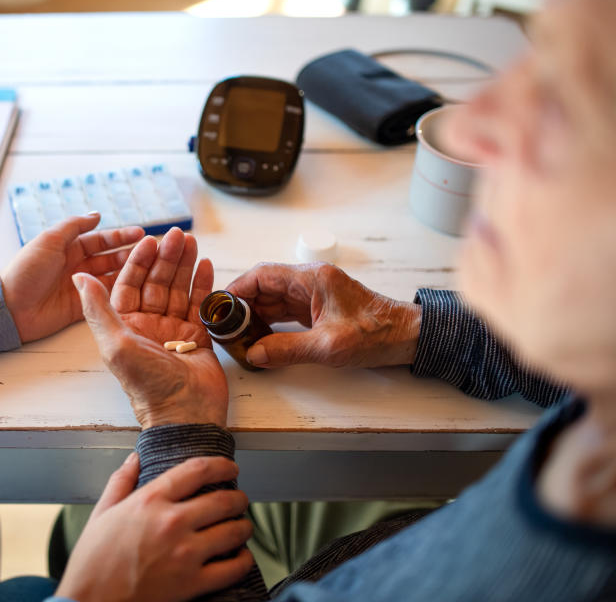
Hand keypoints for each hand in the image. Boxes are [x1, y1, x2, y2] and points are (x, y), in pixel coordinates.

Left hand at [1, 213, 143, 343]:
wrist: (10, 307)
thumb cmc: (26, 270)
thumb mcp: (49, 240)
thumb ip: (74, 226)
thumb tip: (97, 214)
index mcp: (67, 247)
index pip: (99, 239)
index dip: (120, 236)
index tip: (141, 234)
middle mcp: (76, 265)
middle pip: (109, 258)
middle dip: (130, 254)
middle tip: (152, 252)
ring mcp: (80, 286)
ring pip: (110, 276)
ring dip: (129, 271)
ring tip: (151, 268)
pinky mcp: (81, 306)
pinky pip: (104, 297)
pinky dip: (119, 292)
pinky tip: (136, 288)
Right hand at [56, 453, 253, 601]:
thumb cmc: (93, 560)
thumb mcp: (102, 512)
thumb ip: (121, 481)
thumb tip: (134, 458)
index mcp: (150, 500)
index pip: (197, 471)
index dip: (221, 465)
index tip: (230, 467)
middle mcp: (172, 522)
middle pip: (224, 500)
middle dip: (239, 498)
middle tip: (240, 500)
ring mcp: (185, 554)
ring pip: (234, 531)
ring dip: (244, 526)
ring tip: (242, 526)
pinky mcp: (192, 583)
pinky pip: (233, 568)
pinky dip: (243, 560)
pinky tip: (241, 556)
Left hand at [73, 228, 225, 427]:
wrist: (185, 412)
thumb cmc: (148, 384)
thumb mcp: (115, 344)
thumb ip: (97, 309)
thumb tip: (77, 277)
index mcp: (125, 326)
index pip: (130, 285)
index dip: (138, 261)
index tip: (148, 240)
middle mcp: (148, 326)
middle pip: (156, 283)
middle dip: (165, 258)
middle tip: (176, 235)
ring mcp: (173, 330)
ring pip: (177, 289)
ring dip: (183, 265)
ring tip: (191, 242)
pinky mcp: (196, 336)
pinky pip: (197, 304)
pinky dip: (201, 284)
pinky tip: (204, 263)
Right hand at [225, 262, 421, 368]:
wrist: (409, 336)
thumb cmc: (377, 334)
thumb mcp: (328, 346)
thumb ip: (287, 349)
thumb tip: (255, 355)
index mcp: (312, 279)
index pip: (262, 275)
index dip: (237, 289)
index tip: (220, 306)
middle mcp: (311, 281)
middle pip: (264, 286)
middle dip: (242, 305)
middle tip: (224, 326)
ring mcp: (315, 294)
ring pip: (274, 299)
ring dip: (255, 315)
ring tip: (237, 334)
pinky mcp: (319, 308)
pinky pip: (286, 310)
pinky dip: (270, 321)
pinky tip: (259, 336)